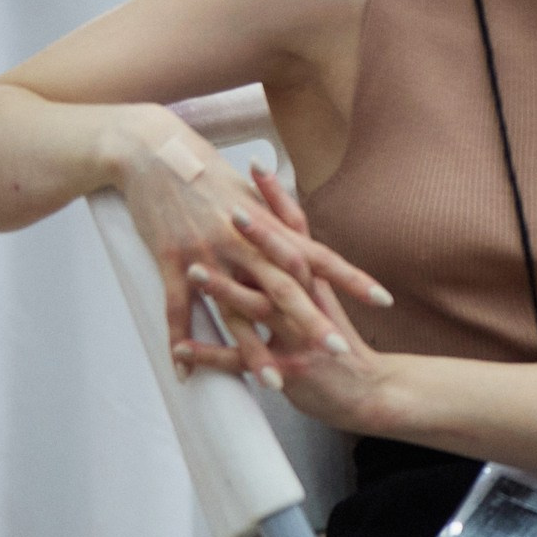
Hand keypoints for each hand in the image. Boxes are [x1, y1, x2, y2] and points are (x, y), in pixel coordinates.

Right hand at [107, 106, 389, 390]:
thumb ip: (278, 220)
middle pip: (285, 290)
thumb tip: (302, 234)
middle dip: (311, 323)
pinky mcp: (170, 262)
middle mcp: (244, 243)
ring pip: (236, 311)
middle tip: (337, 352)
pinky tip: (185, 374)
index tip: (383, 300)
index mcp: (269, 227)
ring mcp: (208, 255)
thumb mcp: (250, 194)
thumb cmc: (205, 171)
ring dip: (254, 350)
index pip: (319, 257)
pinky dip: (180, 342)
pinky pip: (178, 309)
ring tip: (274, 384)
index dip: (351, 278)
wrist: (153, 152)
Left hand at [183, 169, 393, 433]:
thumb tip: (288, 240)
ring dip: (227, 290)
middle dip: (256, 234)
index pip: (297, 233)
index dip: (277, 200)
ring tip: (196, 270)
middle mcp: (309, 304)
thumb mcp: (330, 304)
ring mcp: (300, 336)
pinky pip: (242, 360)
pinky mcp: (289, 368)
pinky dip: (211, 354)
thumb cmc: (344, 346)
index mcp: (317, 284)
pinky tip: (180, 348)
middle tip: (229, 206)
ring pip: (261, 307)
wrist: (372, 391)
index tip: (255, 167)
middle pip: (282, 262)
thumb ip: (308, 274)